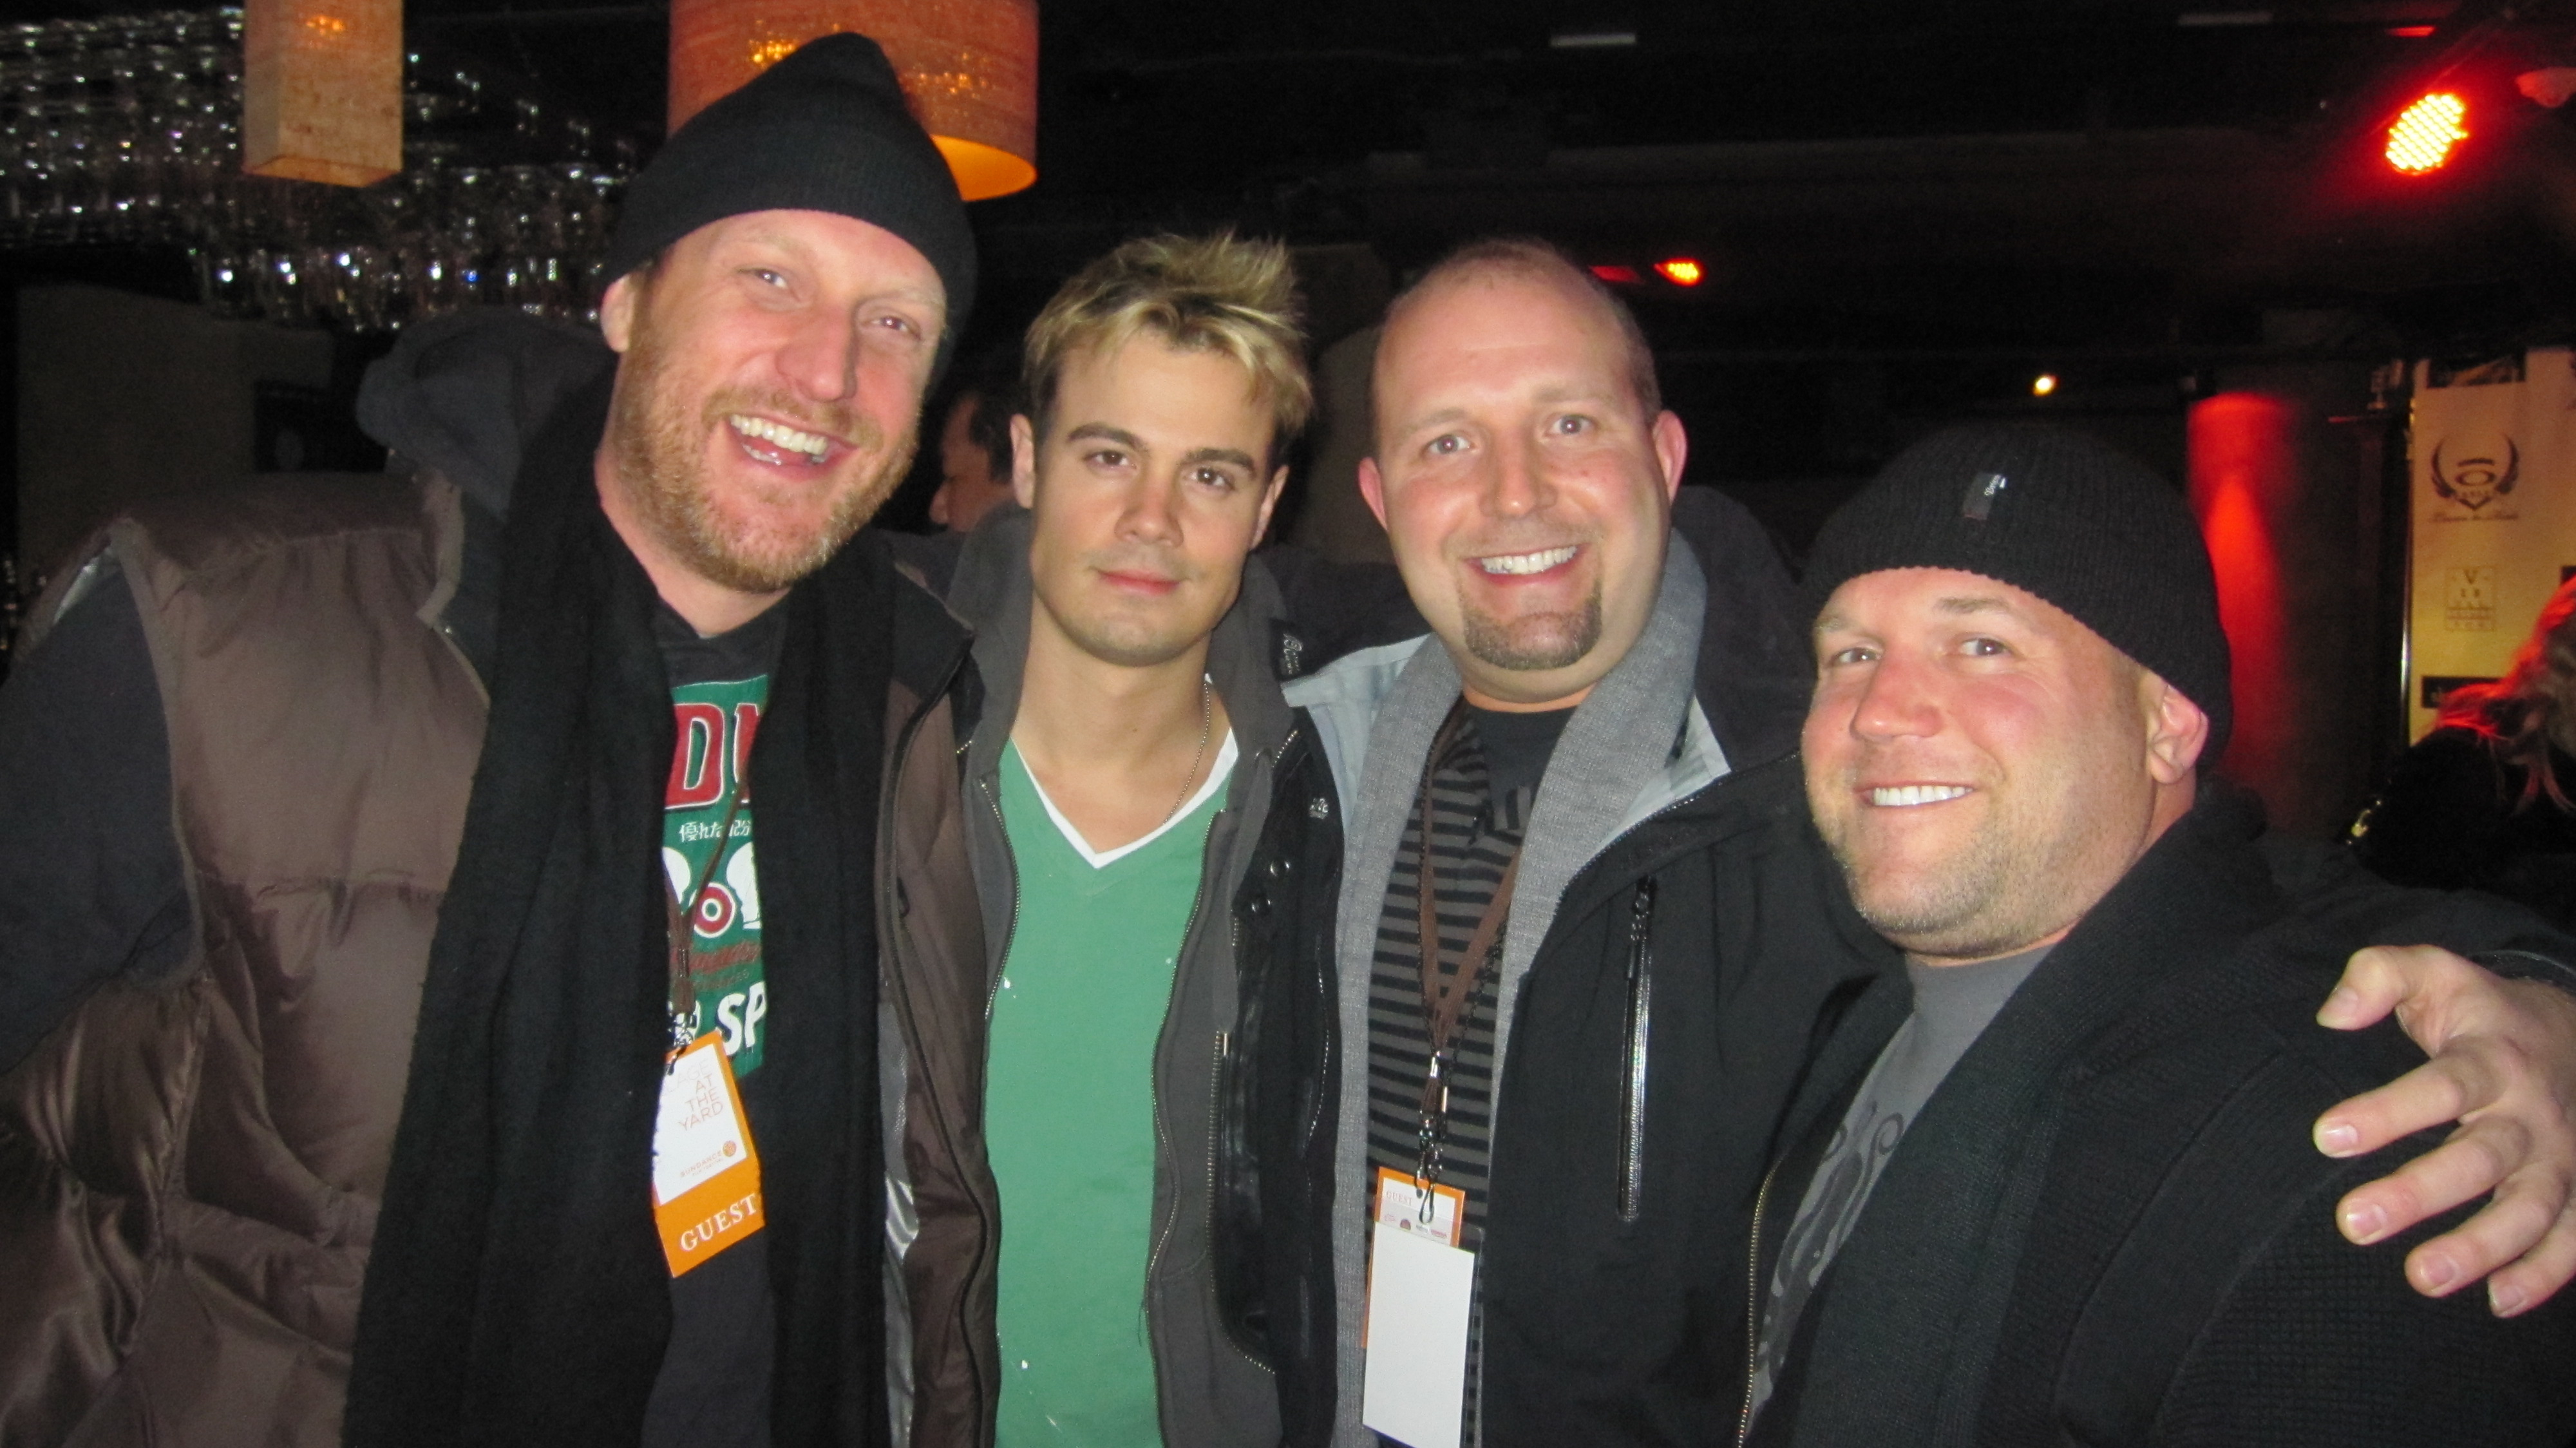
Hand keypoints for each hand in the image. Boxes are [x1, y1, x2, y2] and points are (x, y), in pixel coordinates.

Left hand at [2314, 944, 2575, 1315]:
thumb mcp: (2436, 974)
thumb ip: (2380, 975)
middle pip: (2479, 1158)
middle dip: (2418, 1194)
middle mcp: (2531, 1114)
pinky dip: (2543, 1273)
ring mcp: (2562, 1158)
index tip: (2325, 1136)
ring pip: (2527, 1208)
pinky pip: (2572, 1239)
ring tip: (2421, 1277)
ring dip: (2478, 1247)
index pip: (2441, 1087)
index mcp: (2494, 1060)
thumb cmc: (2483, 1013)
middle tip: (2352, 1222)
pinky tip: (2498, 1301)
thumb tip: (2331, 1014)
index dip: (2387, 1111)